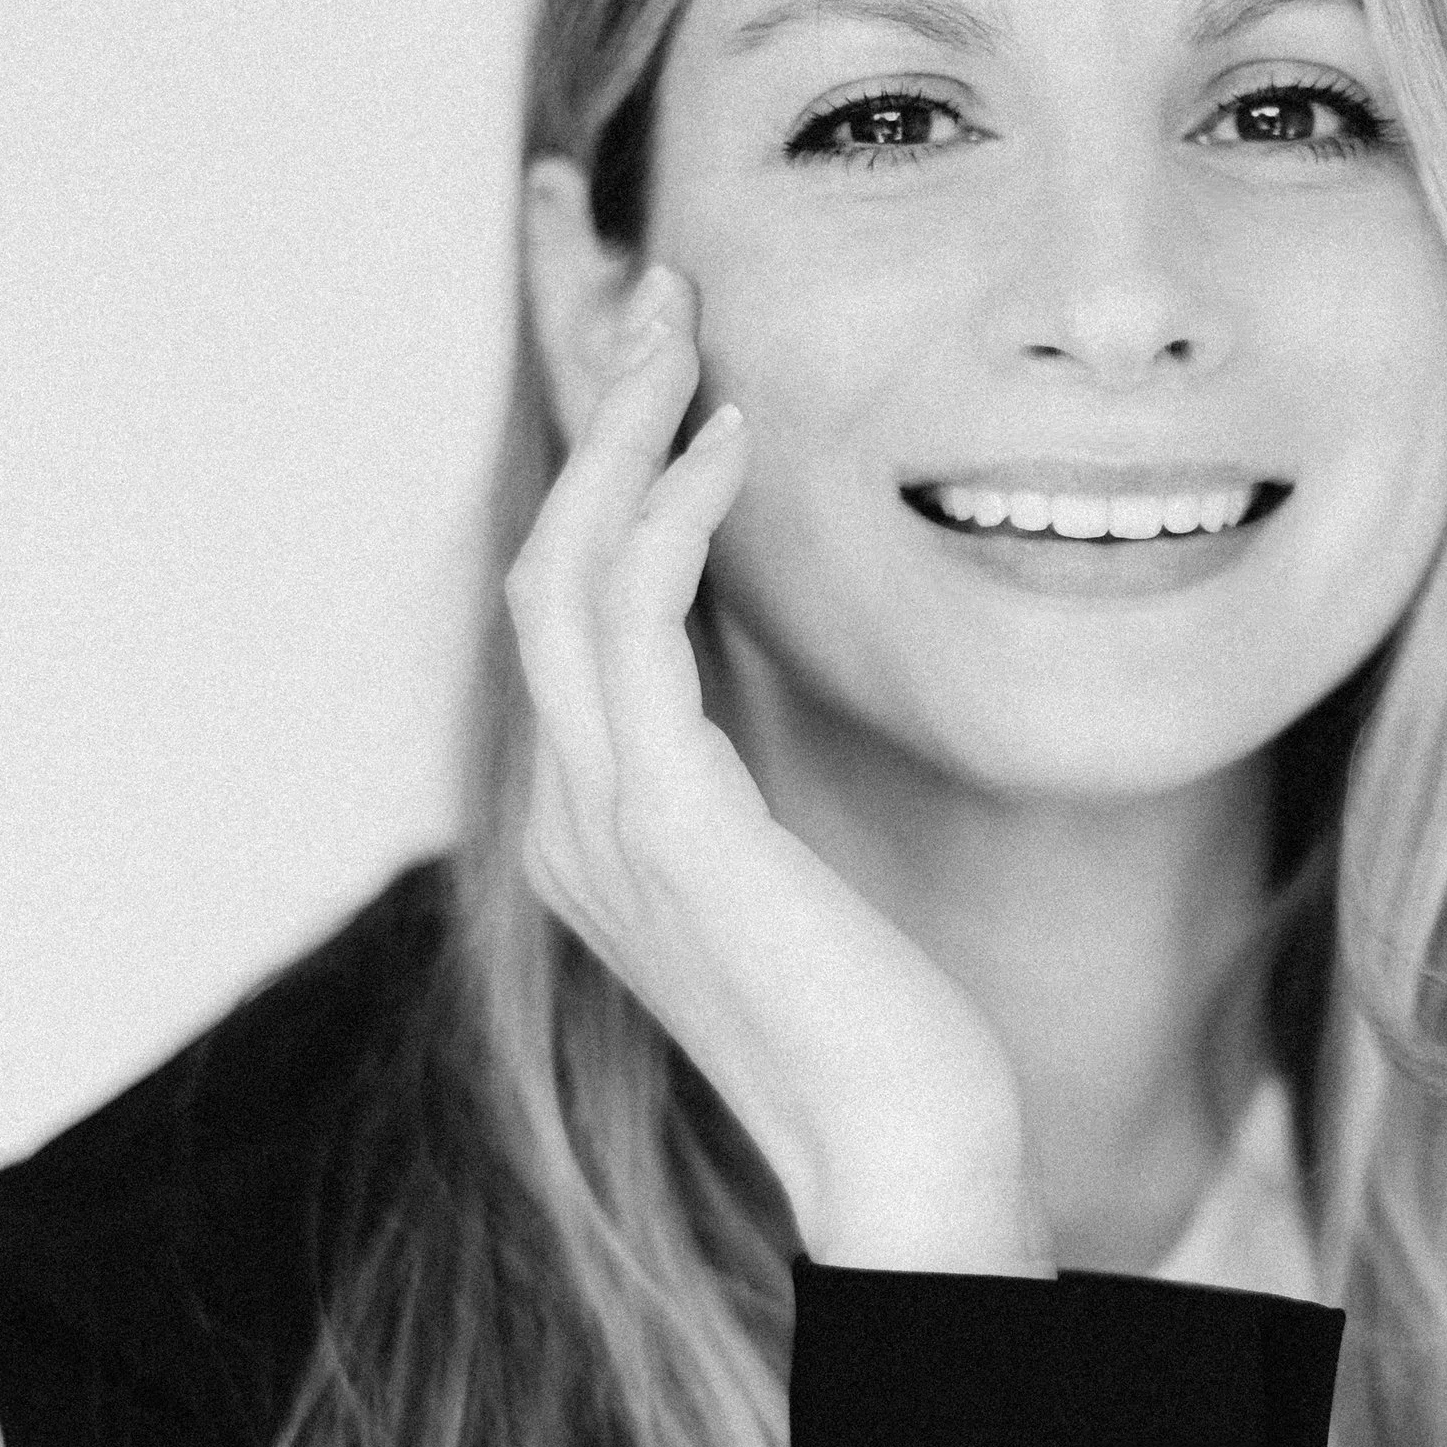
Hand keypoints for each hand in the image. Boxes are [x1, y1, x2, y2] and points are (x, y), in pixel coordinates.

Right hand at [504, 265, 1047, 1266]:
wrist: (905, 1157)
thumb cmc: (882, 1035)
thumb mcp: (793, 882)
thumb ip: (738, 789)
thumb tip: (748, 698)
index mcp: (590, 836)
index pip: (566, 615)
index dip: (596, 477)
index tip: (659, 371)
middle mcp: (567, 824)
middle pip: (540, 564)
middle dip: (585, 417)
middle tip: (649, 289)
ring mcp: (601, 826)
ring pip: (564, 569)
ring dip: (616, 430)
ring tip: (679, 321)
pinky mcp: (669, 823)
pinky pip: (633, 624)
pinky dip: (671, 513)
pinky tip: (728, 443)